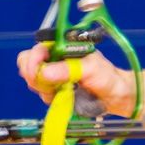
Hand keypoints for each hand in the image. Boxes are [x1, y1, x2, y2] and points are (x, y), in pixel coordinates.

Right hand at [15, 44, 135, 113]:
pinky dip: (48, 97)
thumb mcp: (91, 69)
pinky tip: (61, 97)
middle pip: (28, 64)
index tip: (37, 73)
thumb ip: (68, 69)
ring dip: (43, 89)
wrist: (116, 95)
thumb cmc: (108, 77)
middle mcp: (55, 59)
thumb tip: (45, 72)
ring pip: (33, 80)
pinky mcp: (55, 89)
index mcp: (63, 47)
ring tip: (61, 91)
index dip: (33, 60)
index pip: (37, 49)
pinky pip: (41, 93)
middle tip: (49, 85)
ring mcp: (54, 74)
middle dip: (35, 77)